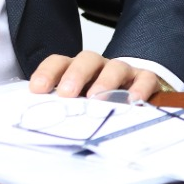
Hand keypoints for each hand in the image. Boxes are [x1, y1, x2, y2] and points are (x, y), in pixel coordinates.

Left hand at [28, 51, 162, 102]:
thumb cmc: (102, 102)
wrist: (140, 96)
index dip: (47, 73)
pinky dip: (140, 87)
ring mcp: (123, 72)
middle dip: (75, 74)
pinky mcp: (146, 79)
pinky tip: (133, 101)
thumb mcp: (79, 105)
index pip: (60, 62)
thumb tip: (38, 123)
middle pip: (86, 60)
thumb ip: (63, 109)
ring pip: (115, 67)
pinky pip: (145, 78)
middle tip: (66, 93)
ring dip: (105, 81)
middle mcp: (99, 67)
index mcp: (78, 70)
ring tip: (97, 98)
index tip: (37, 89)